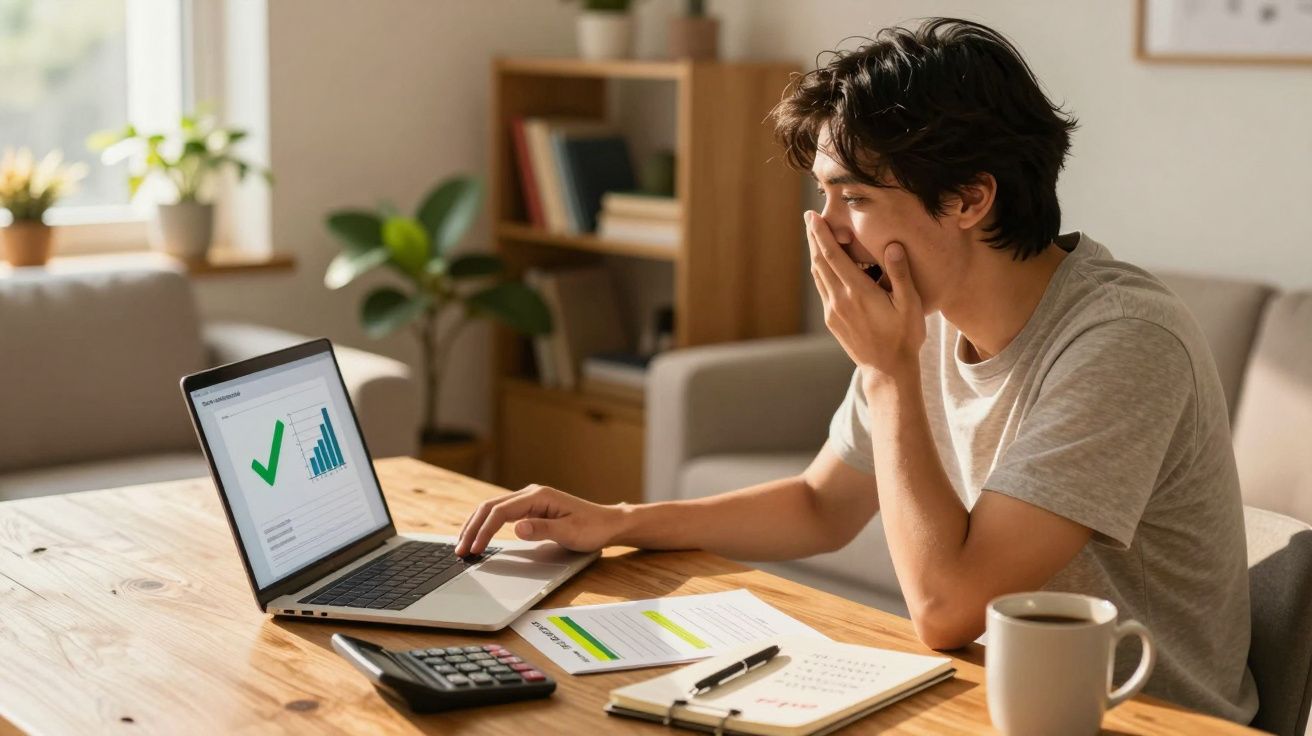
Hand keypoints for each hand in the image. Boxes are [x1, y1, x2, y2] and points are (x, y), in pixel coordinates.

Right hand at [454, 484, 622, 555]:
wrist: (607, 524)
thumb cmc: (592, 528)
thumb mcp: (569, 533)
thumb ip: (542, 530)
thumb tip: (516, 528)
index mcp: (538, 496)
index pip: (500, 512)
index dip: (484, 531)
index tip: (474, 549)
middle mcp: (530, 494)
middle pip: (490, 507)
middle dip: (472, 528)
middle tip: (460, 551)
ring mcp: (529, 500)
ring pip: (492, 509)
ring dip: (476, 526)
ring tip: (463, 545)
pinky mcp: (530, 509)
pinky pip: (501, 514)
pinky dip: (486, 525)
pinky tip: (479, 537)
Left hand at [805, 211, 925, 384]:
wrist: (888, 371)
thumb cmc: (904, 337)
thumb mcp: (909, 305)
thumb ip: (900, 274)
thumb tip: (892, 245)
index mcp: (857, 292)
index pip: (832, 256)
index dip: (820, 234)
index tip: (813, 216)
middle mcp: (839, 300)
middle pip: (820, 261)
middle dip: (813, 238)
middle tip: (809, 218)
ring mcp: (833, 311)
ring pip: (818, 275)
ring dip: (815, 253)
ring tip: (814, 236)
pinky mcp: (832, 320)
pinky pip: (823, 289)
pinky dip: (821, 271)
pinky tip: (825, 264)